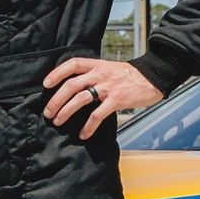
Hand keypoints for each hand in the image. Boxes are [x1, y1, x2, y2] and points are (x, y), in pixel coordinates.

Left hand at [41, 57, 160, 138]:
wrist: (153, 77)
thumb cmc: (130, 75)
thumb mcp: (110, 68)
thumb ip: (94, 74)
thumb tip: (76, 87)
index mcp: (97, 64)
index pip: (72, 64)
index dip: (56, 73)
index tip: (46, 84)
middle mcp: (100, 74)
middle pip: (71, 85)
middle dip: (56, 100)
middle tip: (48, 112)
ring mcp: (108, 87)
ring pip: (80, 99)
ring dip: (66, 111)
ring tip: (58, 122)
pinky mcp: (117, 100)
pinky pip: (98, 114)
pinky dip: (88, 126)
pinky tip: (83, 134)